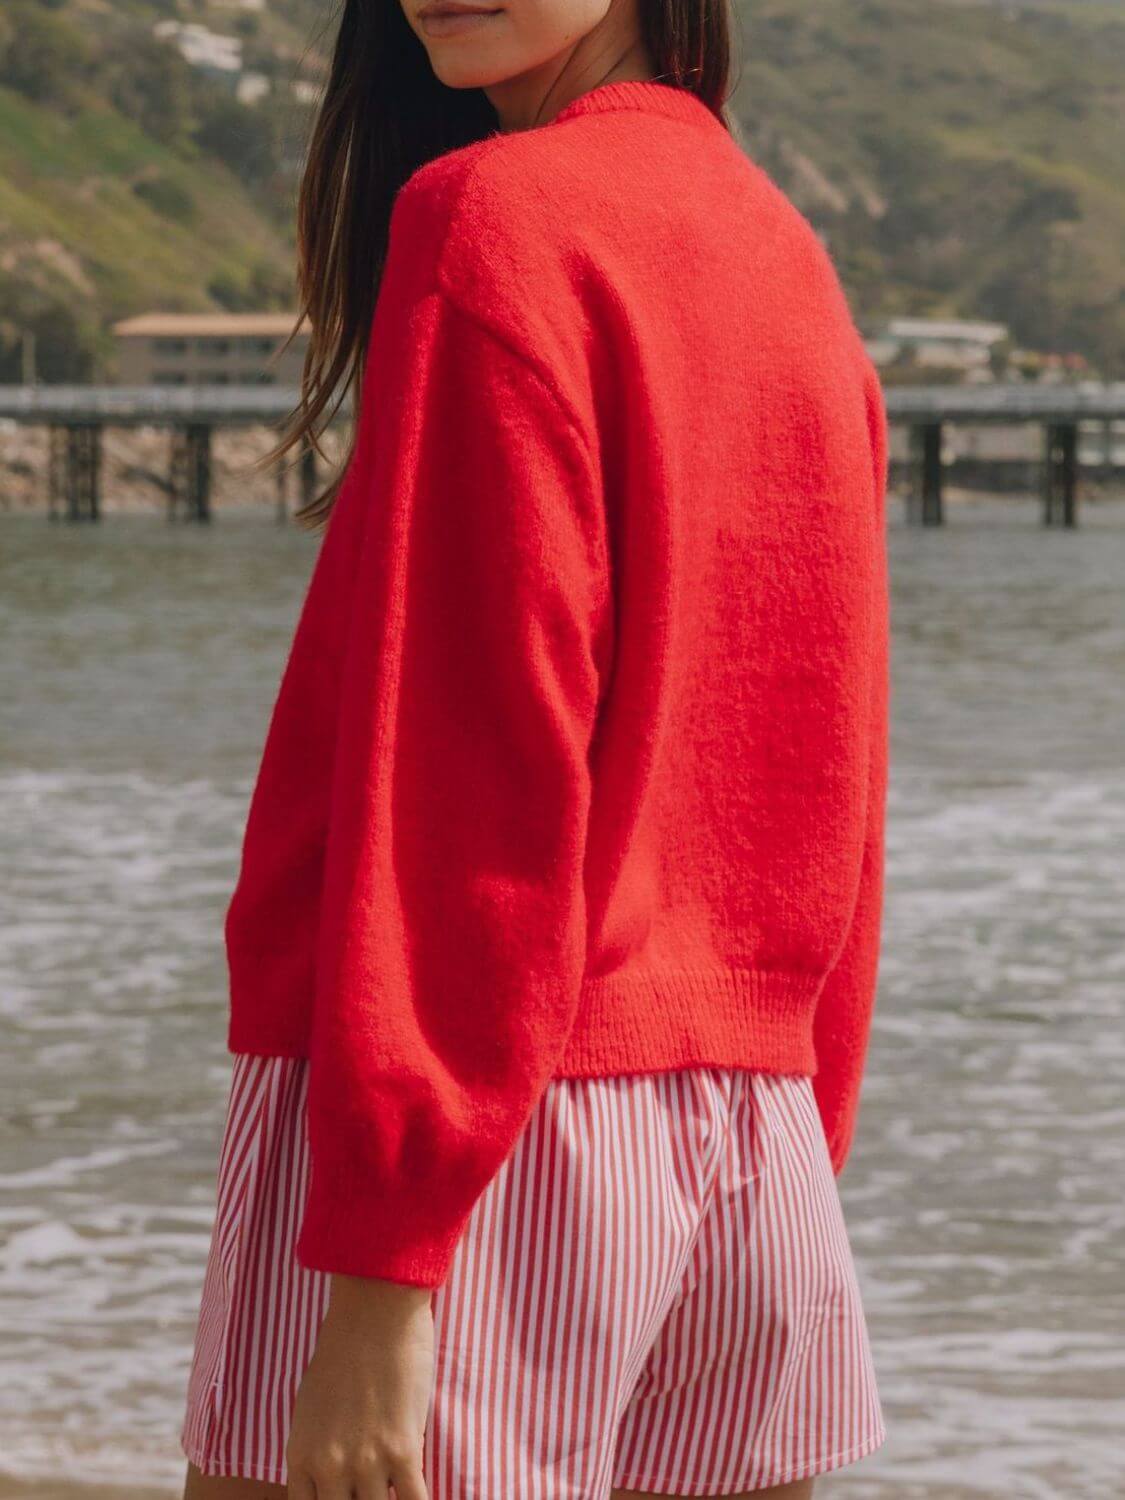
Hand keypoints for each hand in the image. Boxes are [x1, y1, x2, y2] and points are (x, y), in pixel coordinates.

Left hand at [286, 1273, 434, 1499]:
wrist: (373, 1309)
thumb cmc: (342, 1345)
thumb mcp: (310, 1403)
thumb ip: (317, 1445)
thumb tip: (328, 1473)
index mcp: (301, 1455)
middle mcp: (329, 1467)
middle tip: (371, 1494)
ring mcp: (367, 1462)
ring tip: (396, 1492)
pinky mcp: (403, 1450)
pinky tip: (420, 1496)